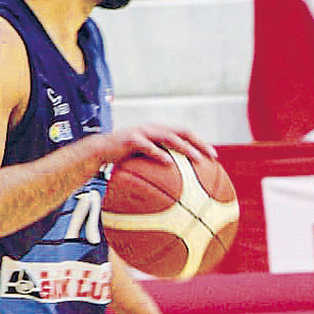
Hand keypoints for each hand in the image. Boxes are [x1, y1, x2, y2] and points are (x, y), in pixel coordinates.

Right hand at [97, 124, 216, 166]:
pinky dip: (158, 153)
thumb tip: (178, 184)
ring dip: (184, 147)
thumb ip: (160, 164)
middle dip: (199, 142)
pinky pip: (147, 146)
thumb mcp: (145, 158)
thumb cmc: (124, 157)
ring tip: (196, 158)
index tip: (214, 156)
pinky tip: (168, 162)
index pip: (185, 133)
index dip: (200, 142)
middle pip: (182, 132)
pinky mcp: (130, 139)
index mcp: (159, 131)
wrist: (99, 151)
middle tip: (212, 155)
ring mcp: (142, 132)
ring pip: (168, 137)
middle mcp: (153, 128)